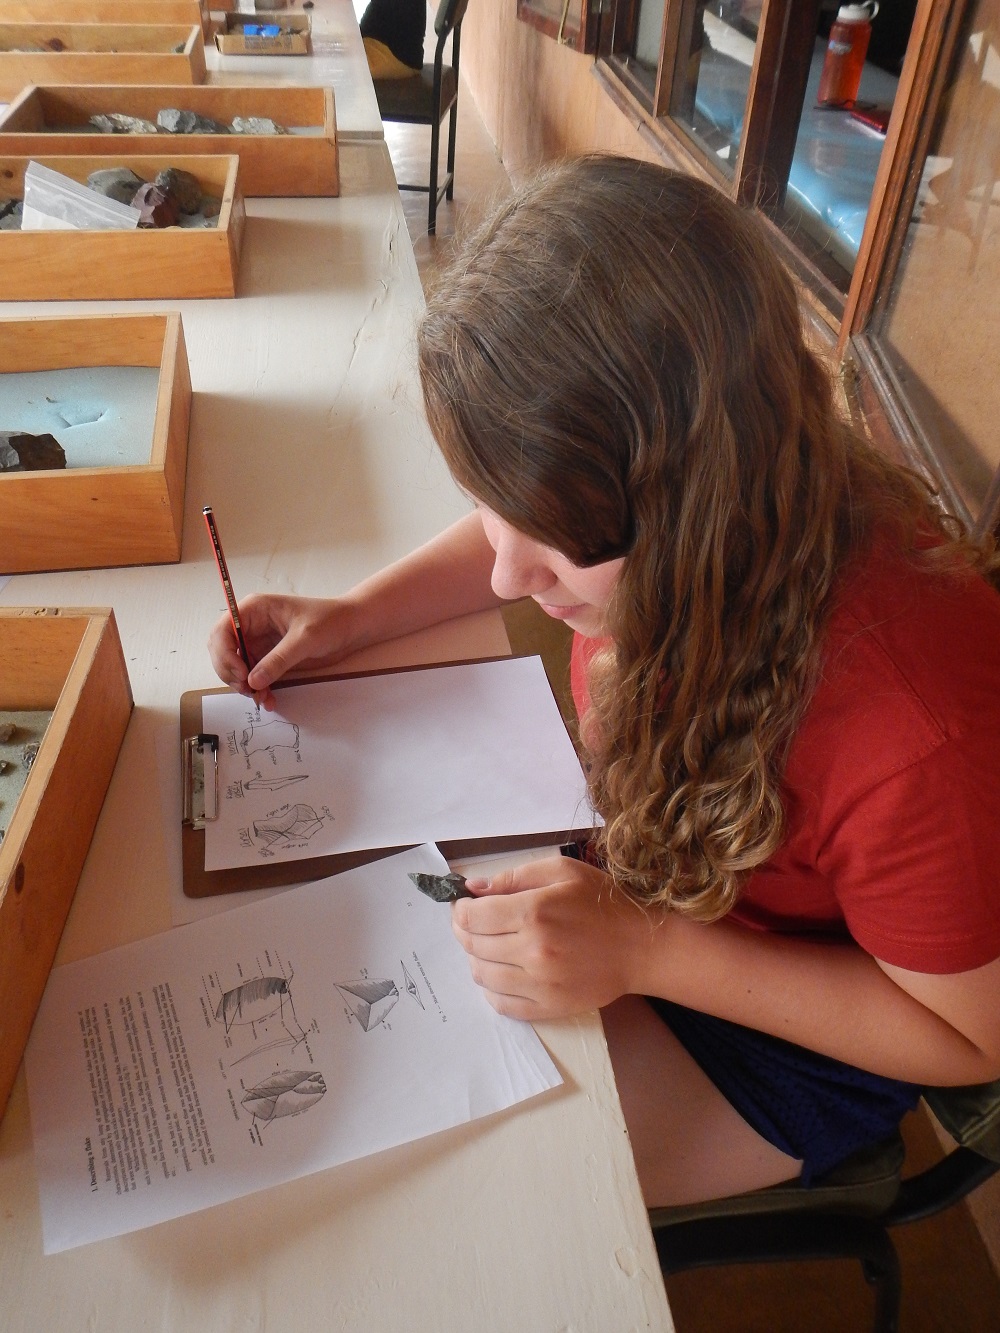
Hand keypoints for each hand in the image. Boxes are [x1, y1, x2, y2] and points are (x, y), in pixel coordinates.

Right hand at [207, 593, 357, 709]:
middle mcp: (251, 625)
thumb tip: (253, 681)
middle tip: (250, 691)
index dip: (225, 654)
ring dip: (245, 685)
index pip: (223, 630)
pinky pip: (253, 676)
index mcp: (254, 609)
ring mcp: (258, 642)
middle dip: (231, 673)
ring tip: (263, 698)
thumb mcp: (305, 639)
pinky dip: (257, 689)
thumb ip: (279, 659)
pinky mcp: (268, 657)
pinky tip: (269, 700)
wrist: (350, 627)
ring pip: (236, 667)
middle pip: (223, 651)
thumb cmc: (330, 621)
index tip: (241, 675)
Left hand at [451, 856, 663, 1020]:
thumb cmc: (603, 902)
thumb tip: (472, 888)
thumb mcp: (562, 871)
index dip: (459, 910)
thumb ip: (514, 877)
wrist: (642, 947)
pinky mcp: (548, 1007)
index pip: (472, 916)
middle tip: (470, 924)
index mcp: (533, 912)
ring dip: (475, 959)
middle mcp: (532, 950)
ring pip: (481, 976)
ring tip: (487, 947)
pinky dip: (491, 989)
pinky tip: (500, 974)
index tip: (463, 906)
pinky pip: (501, 1004)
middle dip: (463, 931)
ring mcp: (539, 984)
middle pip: (472, 945)